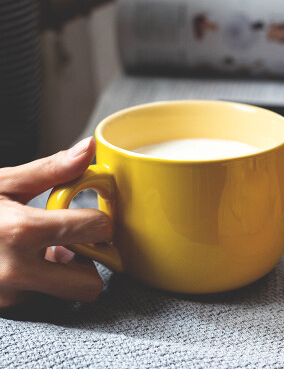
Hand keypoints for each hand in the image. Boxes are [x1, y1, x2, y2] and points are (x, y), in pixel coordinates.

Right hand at [0, 137, 111, 309]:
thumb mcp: (4, 183)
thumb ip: (52, 169)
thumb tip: (88, 149)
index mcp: (21, 231)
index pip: (95, 229)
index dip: (102, 220)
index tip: (96, 216)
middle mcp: (16, 271)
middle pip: (89, 284)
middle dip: (93, 262)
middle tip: (80, 241)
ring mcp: (9, 294)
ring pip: (66, 292)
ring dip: (67, 272)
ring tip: (45, 248)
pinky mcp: (5, 306)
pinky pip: (42, 295)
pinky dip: (43, 280)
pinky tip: (26, 260)